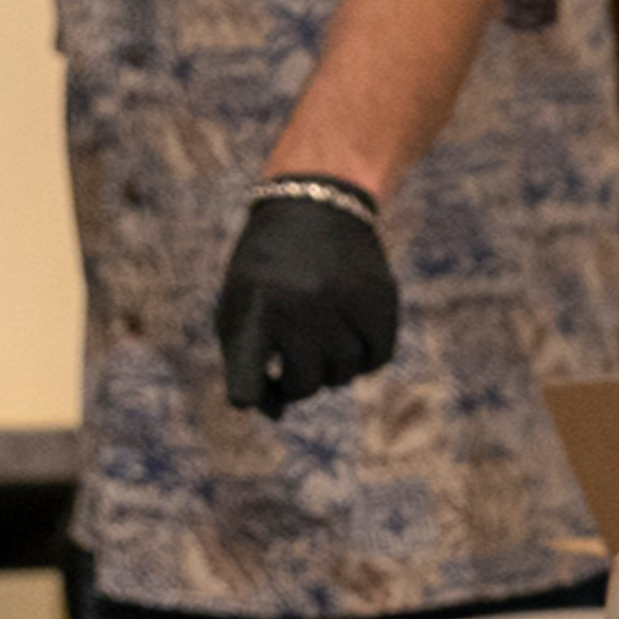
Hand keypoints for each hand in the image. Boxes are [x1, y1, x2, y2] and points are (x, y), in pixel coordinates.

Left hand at [217, 181, 397, 416]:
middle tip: (295, 361)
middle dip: (298, 381)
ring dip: (333, 368)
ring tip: (323, 340)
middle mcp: (300, 305)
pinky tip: (352, 336)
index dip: (252, 394)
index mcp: (256, 308)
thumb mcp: (239, 304)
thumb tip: (277, 416)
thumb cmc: (267, 269)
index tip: (252, 392)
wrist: (315, 203)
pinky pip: (378, 358)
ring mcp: (344, 300)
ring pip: (344, 374)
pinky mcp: (380, 297)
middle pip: (304, 385)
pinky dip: (365, 357)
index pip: (248, 383)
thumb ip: (245, 362)